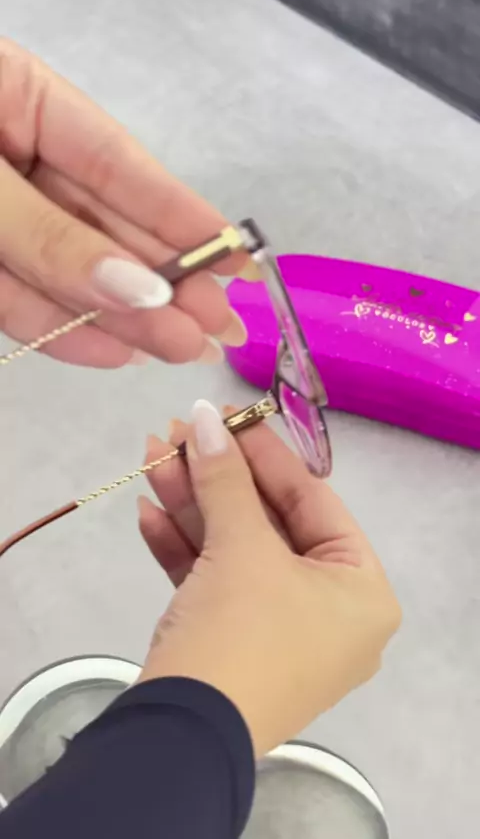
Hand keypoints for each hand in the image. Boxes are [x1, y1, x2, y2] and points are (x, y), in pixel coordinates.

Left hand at [0, 39, 248, 367]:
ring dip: (123, 316)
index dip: (183, 218)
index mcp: (21, 99)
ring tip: (179, 349)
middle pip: (103, 227)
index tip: (239, 263)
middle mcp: (15, 160)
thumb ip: (49, 235)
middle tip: (218, 330)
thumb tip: (141, 287)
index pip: (120, 164)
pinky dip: (60, 329)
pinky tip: (114, 352)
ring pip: (67, 271)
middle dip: (162, 283)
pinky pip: (18, 299)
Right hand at [138, 402, 400, 756]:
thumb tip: (204, 418)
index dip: (266, 453)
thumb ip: (225, 478)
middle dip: (217, 478)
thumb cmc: (242, 633)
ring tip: (151, 457)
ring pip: (234, 550)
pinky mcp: (235, 643)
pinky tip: (147, 510)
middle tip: (177, 433)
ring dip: (192, 505)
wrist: (181, 740)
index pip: (313, 501)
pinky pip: (215, 582)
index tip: (228, 415)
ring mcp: (280, 630)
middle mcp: (330, 611)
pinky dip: (183, 548)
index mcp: (360, 591)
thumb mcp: (240, 548)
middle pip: (268, 523)